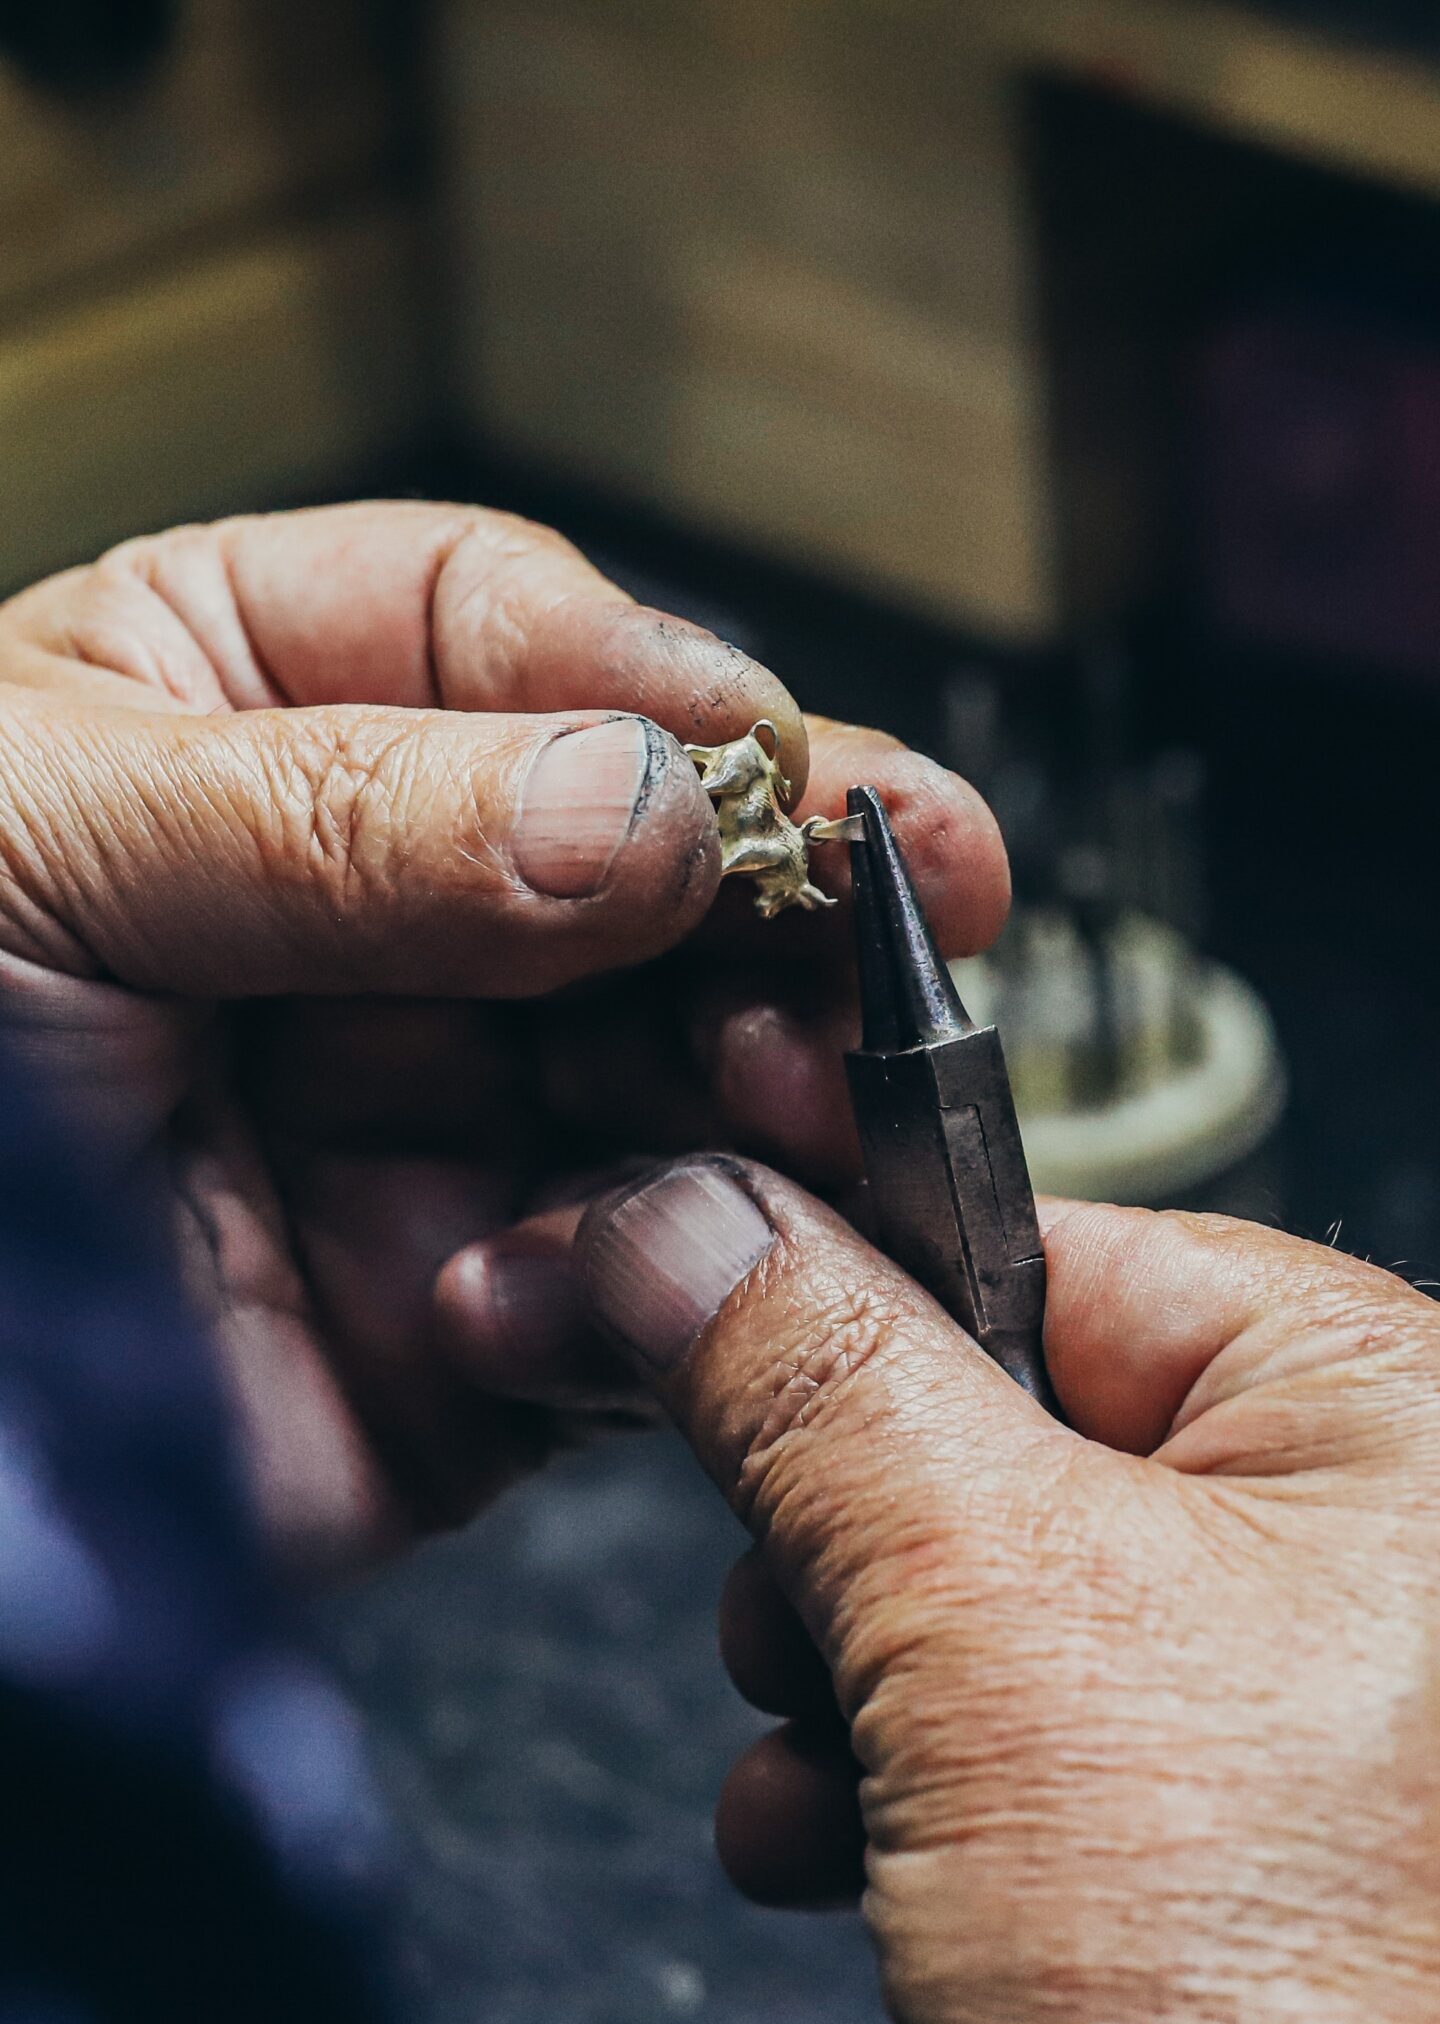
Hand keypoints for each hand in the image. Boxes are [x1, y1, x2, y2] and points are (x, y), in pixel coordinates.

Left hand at [0, 501, 1004, 1571]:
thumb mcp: (38, 836)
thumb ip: (344, 814)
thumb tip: (644, 811)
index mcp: (234, 725)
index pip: (497, 644)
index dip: (653, 692)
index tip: (770, 763)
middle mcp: (351, 929)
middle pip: (637, 874)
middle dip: (775, 900)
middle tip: (901, 926)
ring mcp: (419, 1131)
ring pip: (677, 1083)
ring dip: (771, 1085)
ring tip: (822, 1090)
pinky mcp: (467, 1336)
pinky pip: (643, 1293)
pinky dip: (701, 1275)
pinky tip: (704, 1246)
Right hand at [577, 1158, 1439, 2023]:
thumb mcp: (969, 1611)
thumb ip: (800, 1374)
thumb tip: (657, 1221)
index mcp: (1405, 1422)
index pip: (1058, 1248)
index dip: (842, 1294)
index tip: (669, 1298)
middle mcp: (1391, 1551)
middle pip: (1005, 1424)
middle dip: (845, 1536)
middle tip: (793, 1616)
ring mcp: (1316, 1701)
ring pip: (982, 1584)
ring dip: (848, 1674)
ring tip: (832, 1777)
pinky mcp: (1234, 1828)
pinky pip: (1016, 1721)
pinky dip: (895, 1775)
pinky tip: (848, 1856)